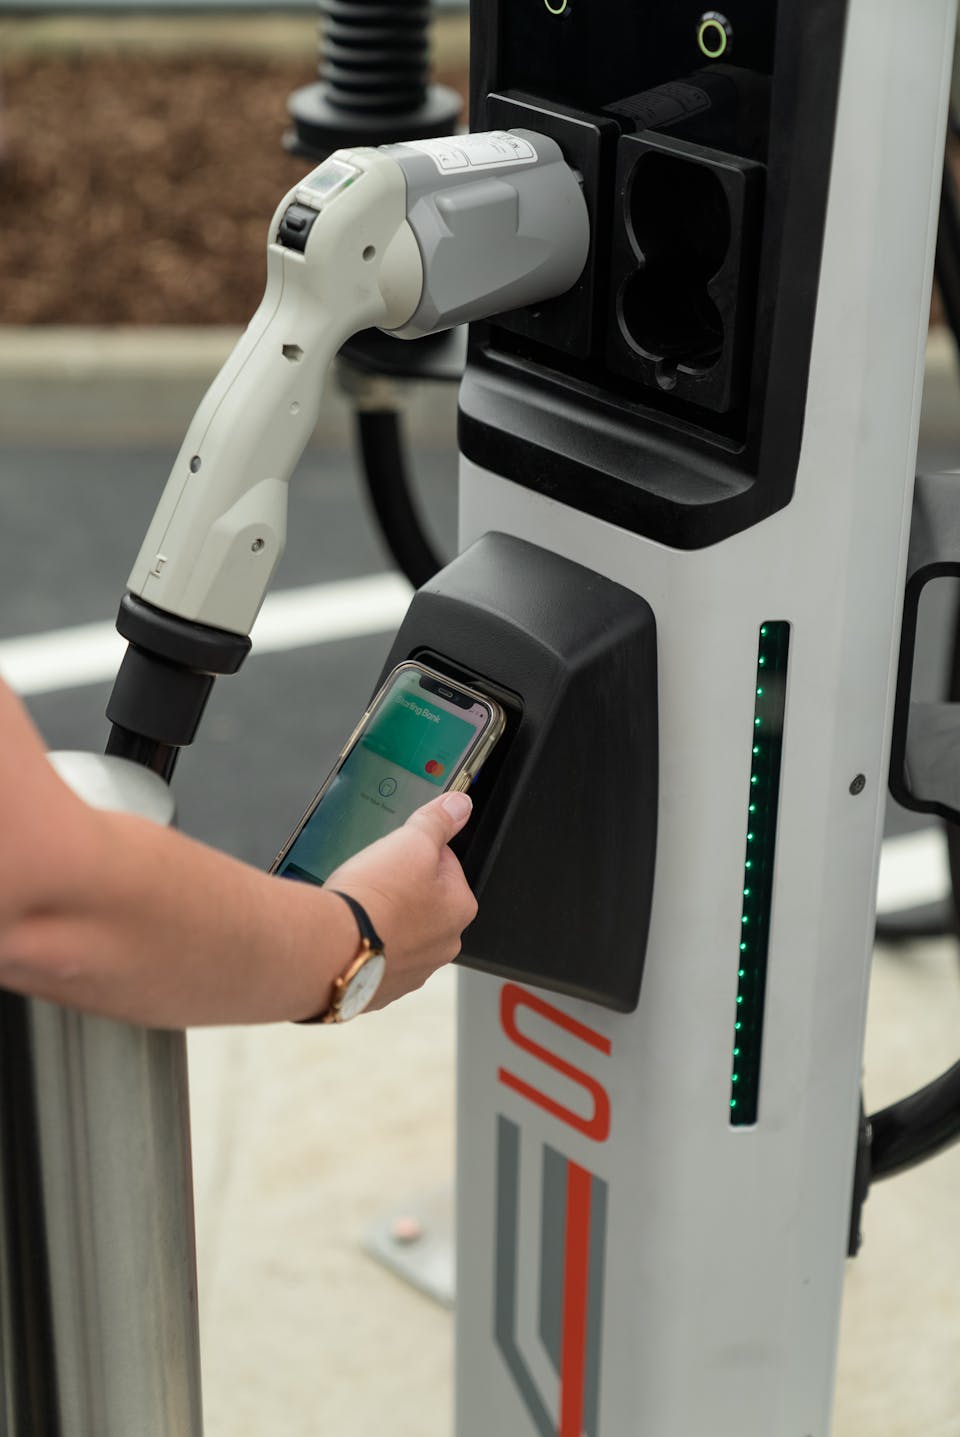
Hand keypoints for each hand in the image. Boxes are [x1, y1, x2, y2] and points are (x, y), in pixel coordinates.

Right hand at [324, 790, 477, 1009]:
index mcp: (460, 909)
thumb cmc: (375, 898)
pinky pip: (376, 956)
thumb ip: (438, 821)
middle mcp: (444, 946)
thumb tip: (459, 805)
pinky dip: (365, 943)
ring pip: (400, 930)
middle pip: (424, 900)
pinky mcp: (380, 988)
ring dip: (384, 917)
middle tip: (373, 878)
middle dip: (401, 887)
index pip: (447, 864)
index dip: (418, 852)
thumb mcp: (412, 842)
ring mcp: (412, 971)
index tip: (397, 853)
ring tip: (358, 905)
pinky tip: (348, 931)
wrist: (329, 949)